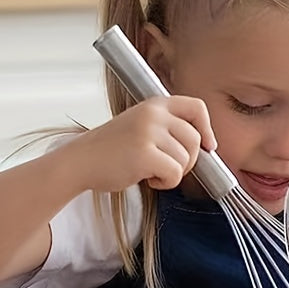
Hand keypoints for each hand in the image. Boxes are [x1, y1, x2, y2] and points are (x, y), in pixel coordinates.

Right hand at [61, 97, 215, 193]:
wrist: (80, 162)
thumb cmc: (111, 150)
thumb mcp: (141, 126)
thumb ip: (168, 128)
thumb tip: (204, 145)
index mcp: (155, 104)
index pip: (196, 107)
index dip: (207, 128)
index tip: (207, 145)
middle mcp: (154, 114)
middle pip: (195, 139)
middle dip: (188, 160)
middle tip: (167, 167)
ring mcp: (149, 133)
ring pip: (186, 159)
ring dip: (173, 172)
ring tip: (150, 171)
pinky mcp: (145, 154)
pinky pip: (175, 174)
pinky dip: (166, 183)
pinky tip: (148, 179)